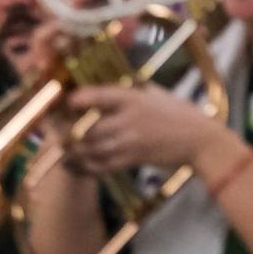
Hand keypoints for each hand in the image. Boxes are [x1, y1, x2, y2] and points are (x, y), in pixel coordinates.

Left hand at [65, 82, 226, 173]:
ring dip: (72, 151)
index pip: (95, 96)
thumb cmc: (178, 111)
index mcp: (132, 98)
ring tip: (60, 149)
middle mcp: (127, 120)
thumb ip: (131, 90)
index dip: (75, 100)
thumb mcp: (155, 92)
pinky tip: (75, 166)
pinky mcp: (132, 160)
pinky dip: (85, 167)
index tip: (66, 101)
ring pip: (90, 149)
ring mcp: (129, 142)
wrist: (199, 139)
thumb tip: (107, 86)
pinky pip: (102, 166)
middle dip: (66, 130)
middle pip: (87, 128)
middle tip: (54, 130)